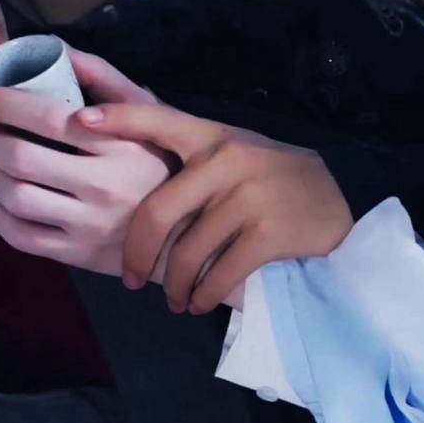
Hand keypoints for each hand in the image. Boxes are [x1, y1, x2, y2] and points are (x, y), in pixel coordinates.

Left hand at [0, 44, 172, 276]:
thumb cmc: (166, 163)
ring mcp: (92, 225)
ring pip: (15, 197)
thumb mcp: (150, 116)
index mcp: (123, 145)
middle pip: (20, 157)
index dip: (5, 102)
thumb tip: (58, 49)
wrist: (193, 229)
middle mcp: (106, 186)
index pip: (49, 118)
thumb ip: (107, 79)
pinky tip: (4, 203)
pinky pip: (21, 237)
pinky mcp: (82, 255)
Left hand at [75, 102, 353, 314]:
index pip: (158, 119)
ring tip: (173, 298)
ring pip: (187, 253)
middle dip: (137, 255)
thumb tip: (127, 155)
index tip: (81, 121)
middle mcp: (227, 162)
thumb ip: (188, 149)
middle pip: (158, 213)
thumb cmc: (275, 174)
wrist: (343, 194)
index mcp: (212, 136)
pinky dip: (202, 295)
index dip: (118, 120)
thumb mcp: (233, 147)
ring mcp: (248, 199)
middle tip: (130, 278)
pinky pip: (218, 274)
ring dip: (173, 286)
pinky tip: (197, 302)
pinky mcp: (269, 234)